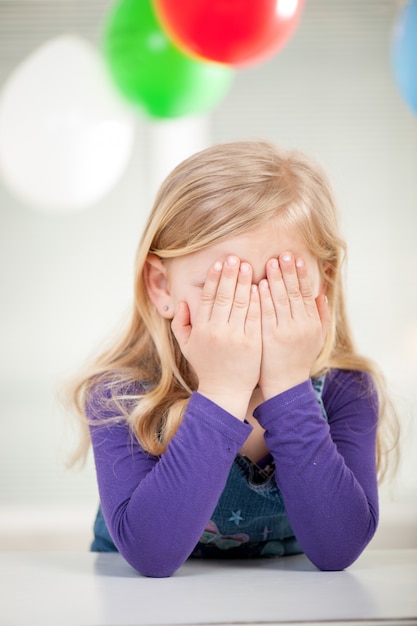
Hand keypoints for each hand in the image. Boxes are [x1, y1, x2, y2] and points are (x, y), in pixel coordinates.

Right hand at [171, 256, 261, 419]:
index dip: (214, 279)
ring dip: (245, 282)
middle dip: (230, 274)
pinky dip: (257, 300)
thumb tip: (181, 302)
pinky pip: (255, 317)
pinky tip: (260, 286)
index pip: (208, 297)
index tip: (219, 263)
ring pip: (241, 303)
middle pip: (224, 296)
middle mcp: (217, 330)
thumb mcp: (187, 346)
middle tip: (235, 257)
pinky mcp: (252, 342)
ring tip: (249, 266)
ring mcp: (236, 336)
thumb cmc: (207, 367)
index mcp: (202, 329)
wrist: (225, 391)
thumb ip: (180, 324)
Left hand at [258, 252, 330, 399]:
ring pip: (281, 300)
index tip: (296, 258)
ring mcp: (285, 332)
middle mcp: (301, 326)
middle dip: (288, 272)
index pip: (307, 293)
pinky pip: (266, 313)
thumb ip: (321, 315)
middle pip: (294, 293)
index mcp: (312, 323)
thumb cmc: (298, 360)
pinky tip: (259, 285)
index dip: (301, 274)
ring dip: (276, 280)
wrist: (284, 386)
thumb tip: (322, 293)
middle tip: (282, 254)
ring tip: (270, 263)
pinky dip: (263, 298)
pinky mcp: (269, 338)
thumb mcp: (317, 338)